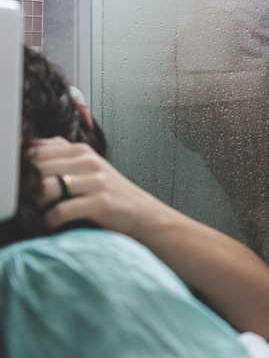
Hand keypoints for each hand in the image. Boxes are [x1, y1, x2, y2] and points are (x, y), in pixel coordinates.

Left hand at [30, 137, 169, 236]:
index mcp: (82, 151)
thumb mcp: (90, 166)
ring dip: (38, 205)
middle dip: (29, 188)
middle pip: (38, 169)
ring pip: (46, 187)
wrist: (143, 214)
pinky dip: (50, 221)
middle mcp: (89, 162)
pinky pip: (60, 211)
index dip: (26, 169)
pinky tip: (54, 223)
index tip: (28, 185)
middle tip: (33, 202)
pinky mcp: (100, 203)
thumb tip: (34, 142)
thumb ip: (64, 152)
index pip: (38, 151)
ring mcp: (96, 182)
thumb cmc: (112, 193)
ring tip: (43, 212)